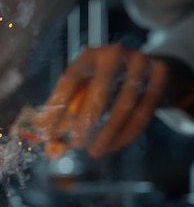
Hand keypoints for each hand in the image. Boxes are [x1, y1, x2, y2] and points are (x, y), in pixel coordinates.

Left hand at [35, 45, 190, 158]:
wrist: (148, 69)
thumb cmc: (105, 85)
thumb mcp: (82, 92)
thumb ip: (64, 116)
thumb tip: (48, 145)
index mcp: (88, 56)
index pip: (68, 81)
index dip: (56, 109)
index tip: (47, 134)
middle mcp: (113, 54)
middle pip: (99, 92)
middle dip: (86, 123)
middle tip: (76, 145)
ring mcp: (140, 63)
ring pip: (124, 105)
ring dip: (107, 134)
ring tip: (94, 151)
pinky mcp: (160, 75)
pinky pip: (144, 112)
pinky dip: (126, 134)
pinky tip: (112, 146)